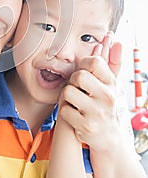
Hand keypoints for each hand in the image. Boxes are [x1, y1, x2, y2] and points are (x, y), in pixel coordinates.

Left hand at [59, 34, 121, 150]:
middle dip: (73, 80)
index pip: (94, 62)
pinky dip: (65, 110)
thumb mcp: (112, 84)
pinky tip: (73, 113)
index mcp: (112, 84)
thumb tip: (114, 39)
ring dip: (67, 96)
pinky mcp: (85, 127)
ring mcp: (96, 113)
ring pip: (68, 92)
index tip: (82, 70)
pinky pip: (63, 110)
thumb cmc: (106, 104)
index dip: (83, 63)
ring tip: (75, 100)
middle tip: (77, 87)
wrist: (108, 138)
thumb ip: (112, 60)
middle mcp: (107, 98)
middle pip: (79, 76)